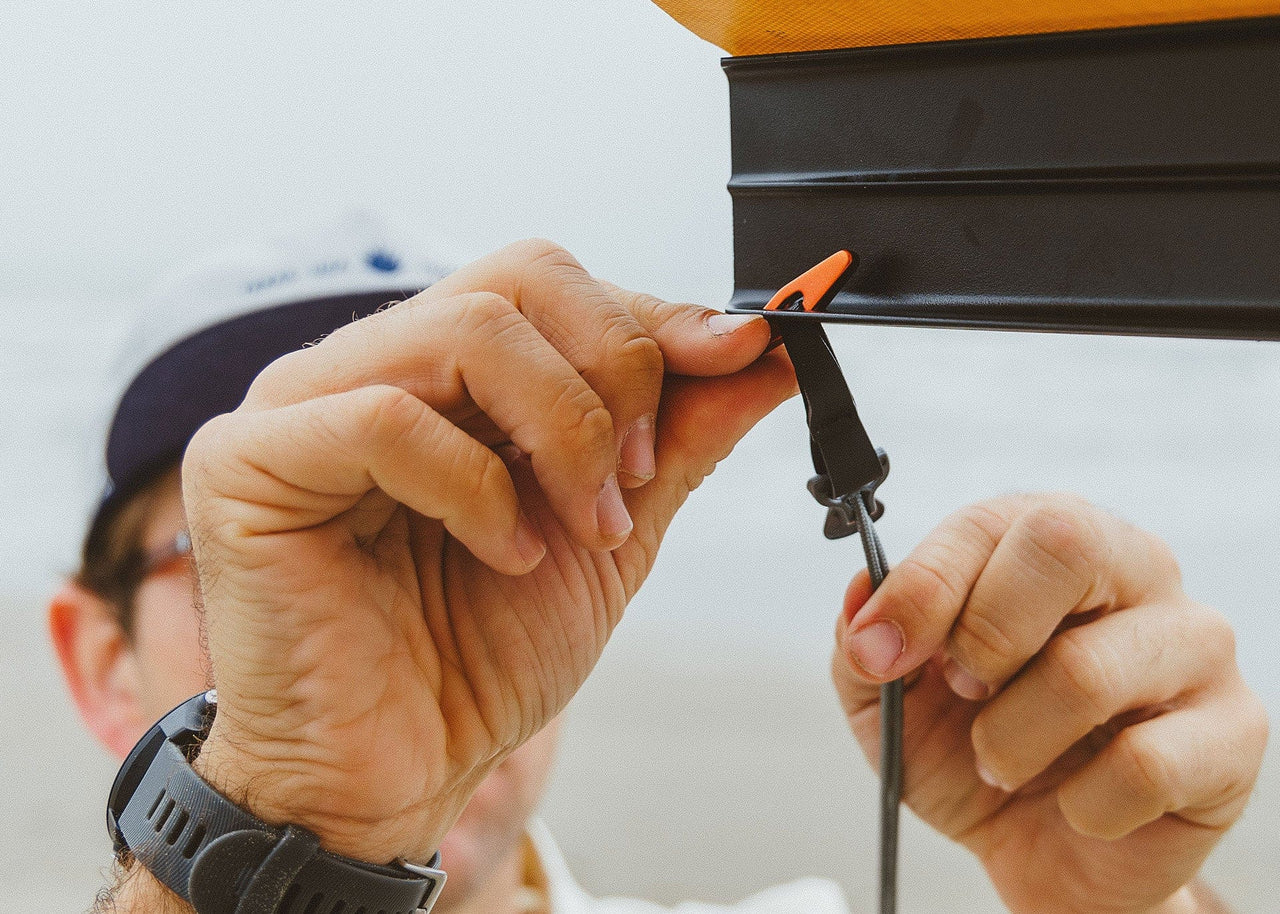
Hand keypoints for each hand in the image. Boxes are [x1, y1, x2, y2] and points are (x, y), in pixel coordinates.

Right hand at [182, 239, 794, 863]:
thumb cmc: (482, 655)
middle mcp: (371, 366)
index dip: (650, 319)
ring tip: (580, 527)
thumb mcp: (612, 534)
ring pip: (463, 329)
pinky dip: (472, 485)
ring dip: (560, 431)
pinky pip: (384, 417)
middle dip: (612, 375)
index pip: (552, 284)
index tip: (737, 357)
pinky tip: (502, 552)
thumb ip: (676, 437)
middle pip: (517, 280)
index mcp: (444, 374)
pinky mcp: (246, 461)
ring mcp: (301, 403)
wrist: (393, 774)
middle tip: (631, 483)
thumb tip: (758, 350)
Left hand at [831, 494, 1267, 913]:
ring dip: (1011, 741)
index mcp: (1046, 539)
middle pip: (1062, 542)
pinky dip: (1082, 805)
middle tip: (963, 693)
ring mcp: (1194, 643)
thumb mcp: (891, 696)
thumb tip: (863, 594)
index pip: (989, 523)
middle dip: (984, 637)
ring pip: (1086, 671)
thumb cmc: (971, 750)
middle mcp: (1132, 568)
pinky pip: (1143, 766)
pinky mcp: (1234, 729)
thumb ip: (864, 637)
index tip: (882, 654)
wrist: (1043, 854)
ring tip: (1003, 762)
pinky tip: (1077, 804)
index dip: (922, 591)